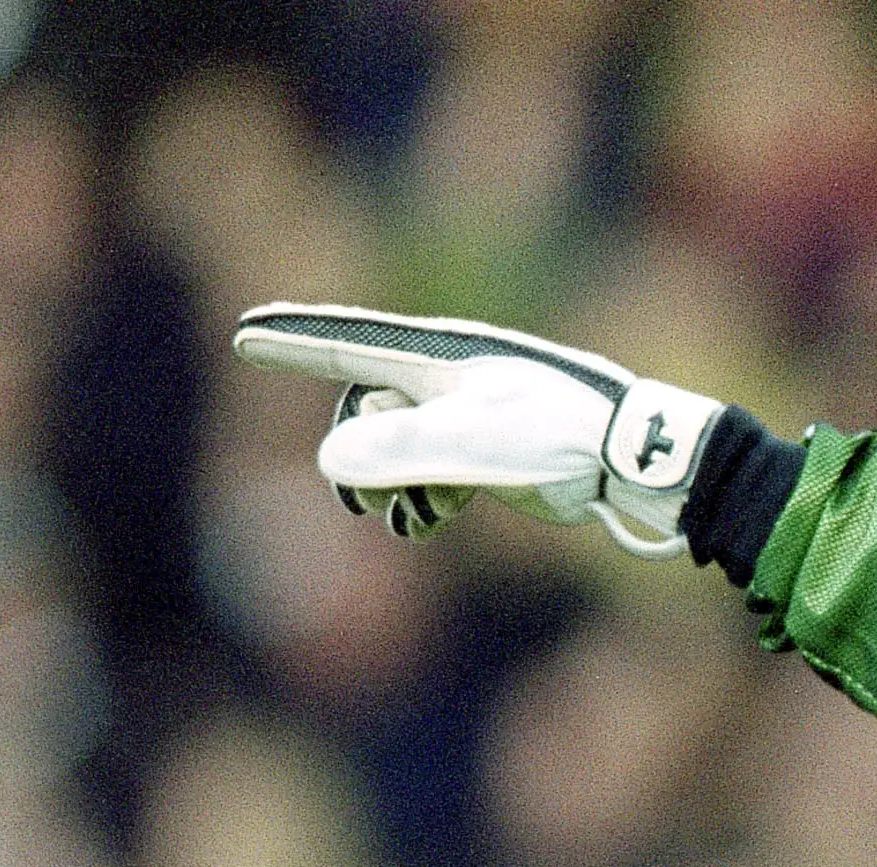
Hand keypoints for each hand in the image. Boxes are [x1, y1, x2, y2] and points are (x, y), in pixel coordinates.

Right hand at [229, 304, 725, 557]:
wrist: (632, 457)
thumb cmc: (559, 436)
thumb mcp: (474, 441)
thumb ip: (401, 448)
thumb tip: (332, 459)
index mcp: (436, 359)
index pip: (347, 344)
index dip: (295, 343)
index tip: (245, 335)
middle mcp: (446, 381)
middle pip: (366, 410)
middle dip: (354, 453)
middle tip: (358, 498)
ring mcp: (468, 417)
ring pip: (397, 449)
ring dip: (390, 485)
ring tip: (409, 516)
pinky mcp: (493, 454)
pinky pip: (431, 472)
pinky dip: (421, 498)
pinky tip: (431, 520)